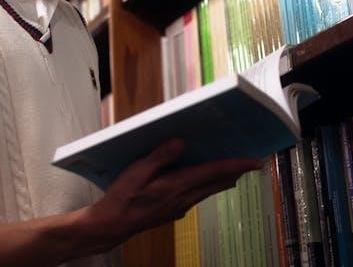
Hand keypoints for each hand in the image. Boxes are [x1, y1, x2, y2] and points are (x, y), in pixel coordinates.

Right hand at [84, 138, 261, 249]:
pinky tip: (204, 179)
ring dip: (222, 178)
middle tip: (252, 162)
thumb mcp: (139, 170)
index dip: (236, 165)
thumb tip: (180, 142)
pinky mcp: (173, 209)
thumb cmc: (124, 197)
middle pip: (217, 183)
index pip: (214, 173)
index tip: (255, 162)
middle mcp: (183, 198)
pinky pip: (198, 194)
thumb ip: (161, 156)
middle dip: (235, 171)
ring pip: (209, 190)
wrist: (113, 224)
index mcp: (177, 185)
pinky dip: (208, 184)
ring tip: (234, 167)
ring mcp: (179, 206)